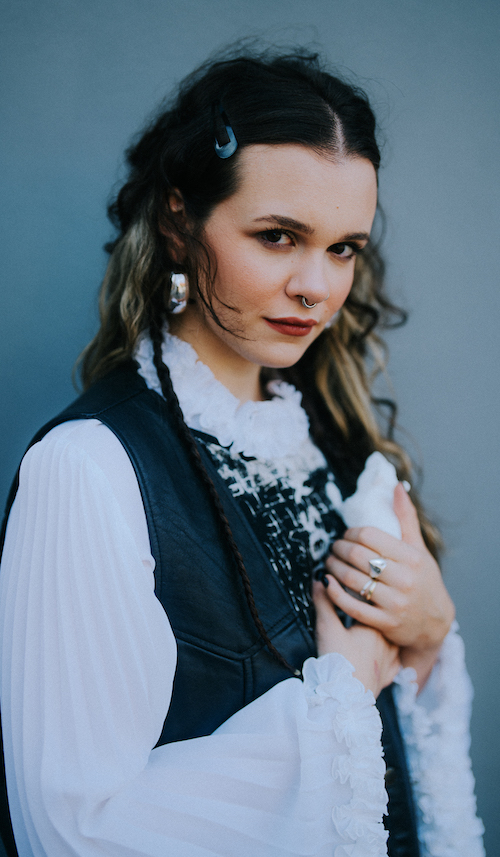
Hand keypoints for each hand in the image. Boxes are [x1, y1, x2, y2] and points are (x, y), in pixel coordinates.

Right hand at [312, 580, 401, 697]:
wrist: (346, 697)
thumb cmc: (337, 660)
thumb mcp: (327, 627)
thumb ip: (324, 602)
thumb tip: (320, 578)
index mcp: (375, 625)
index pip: (370, 604)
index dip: (360, 597)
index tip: (352, 591)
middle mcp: (387, 640)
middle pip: (381, 622)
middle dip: (372, 617)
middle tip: (361, 613)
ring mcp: (390, 660)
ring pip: (391, 641)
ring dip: (384, 637)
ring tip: (375, 634)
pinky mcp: (387, 677)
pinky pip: (394, 663)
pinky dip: (390, 658)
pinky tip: (386, 657)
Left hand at [323, 483, 454, 686]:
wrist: (434, 622)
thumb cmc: (423, 578)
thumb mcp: (418, 547)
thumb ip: (405, 517)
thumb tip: (397, 485)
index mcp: (411, 557)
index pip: (369, 536)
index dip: (351, 533)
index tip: (346, 535)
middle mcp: (404, 579)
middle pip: (357, 556)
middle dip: (339, 549)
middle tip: (333, 547)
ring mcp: (394, 603)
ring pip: (352, 580)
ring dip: (333, 568)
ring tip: (328, 563)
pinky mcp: (385, 622)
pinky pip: (351, 606)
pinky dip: (334, 594)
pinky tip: (327, 583)